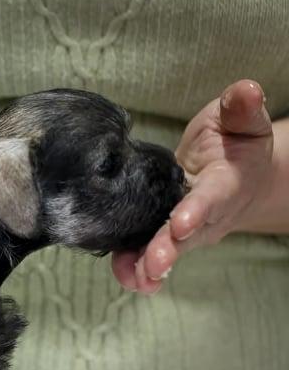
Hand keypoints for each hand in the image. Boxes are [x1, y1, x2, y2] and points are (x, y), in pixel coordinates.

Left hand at [112, 79, 276, 293]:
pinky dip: (136, 267)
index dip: (196, 210)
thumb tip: (246, 90)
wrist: (239, 172)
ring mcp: (189, 230)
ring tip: (133, 278)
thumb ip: (241, 109)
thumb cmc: (235, 141)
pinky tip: (123, 277)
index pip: (211, 197)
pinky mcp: (166, 234)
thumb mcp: (242, 120)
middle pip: (188, 235)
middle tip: (152, 265)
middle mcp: (209, 214)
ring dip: (148, 266)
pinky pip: (151, 253)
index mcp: (226, 182)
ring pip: (169, 250)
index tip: (179, 223)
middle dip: (168, 249)